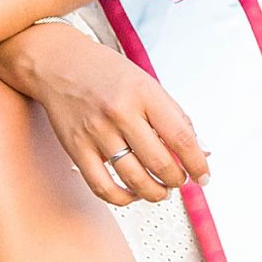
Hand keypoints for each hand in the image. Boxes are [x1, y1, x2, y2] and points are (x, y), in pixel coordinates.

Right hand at [0, 23, 210, 206]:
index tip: (204, 176)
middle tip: (179, 180)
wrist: (57, 63)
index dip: (197, 163)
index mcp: (144, 93)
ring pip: (134, 179)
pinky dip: (123, 198)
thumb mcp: (146, 82)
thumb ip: (173, 115)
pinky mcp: (76, 148)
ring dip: (154, 193)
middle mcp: (120, 112)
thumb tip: (199, 149)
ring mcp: (97, 132)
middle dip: (177, 180)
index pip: (181, 137)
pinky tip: (132, 194)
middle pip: (160, 163)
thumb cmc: (105, 72)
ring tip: (160, 190)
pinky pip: (103, 186)